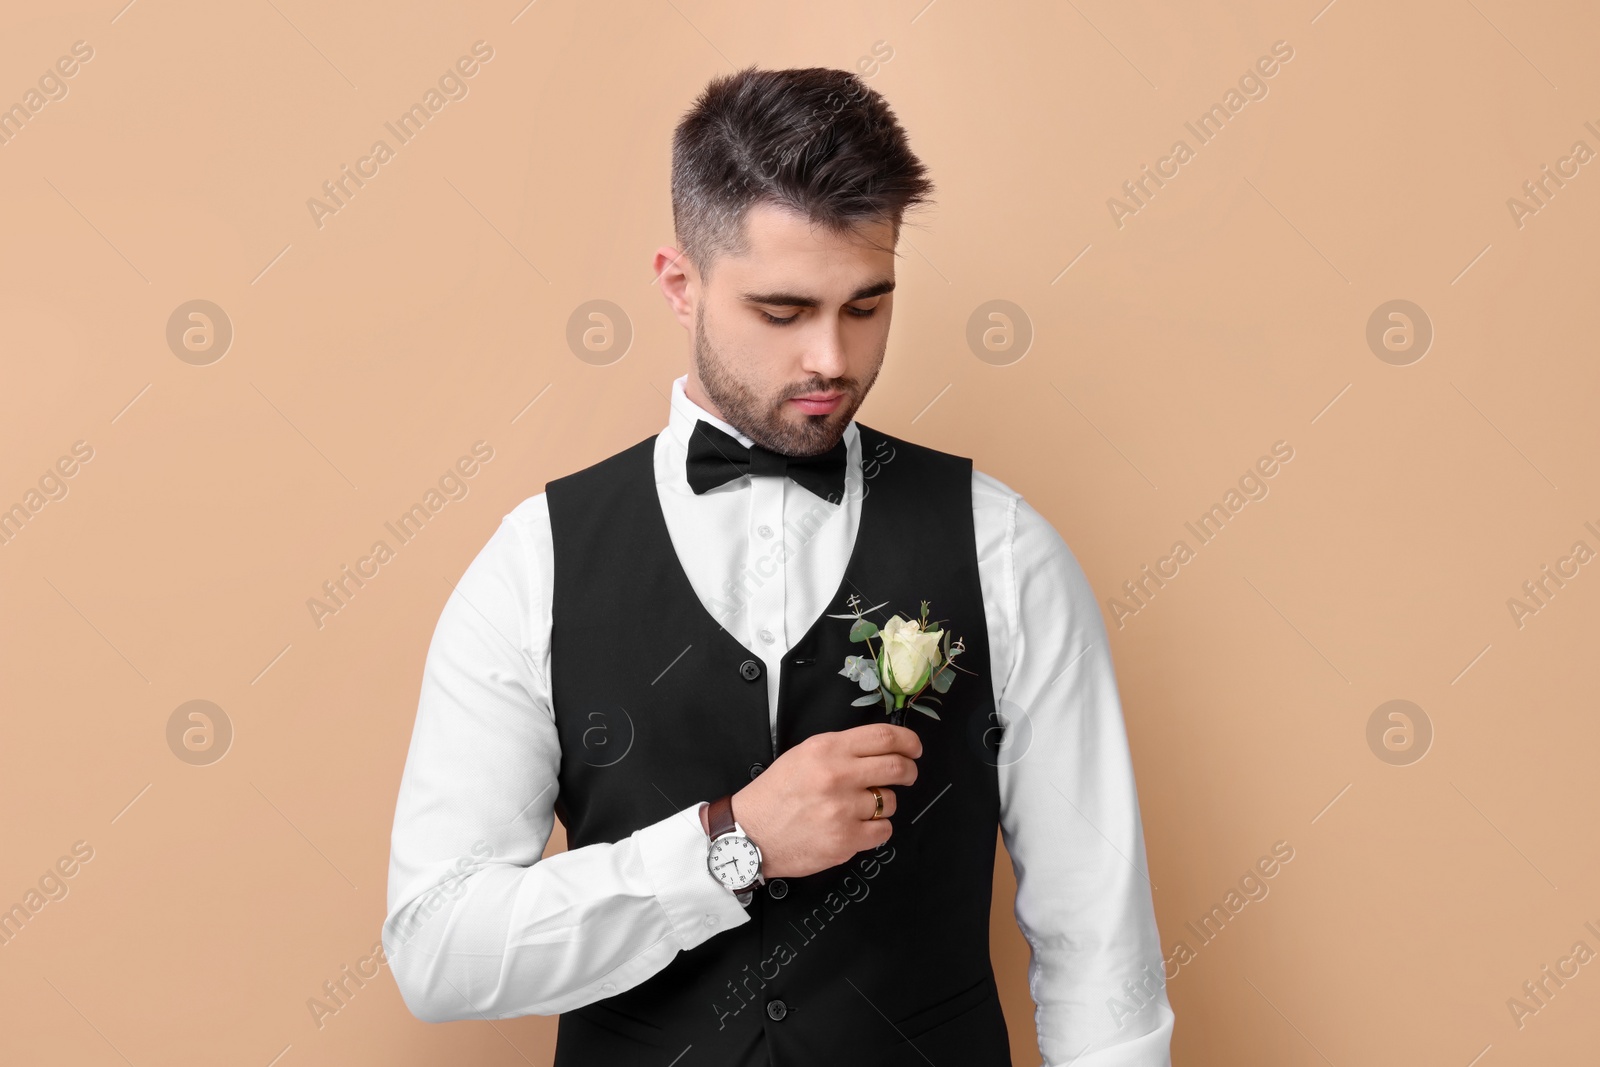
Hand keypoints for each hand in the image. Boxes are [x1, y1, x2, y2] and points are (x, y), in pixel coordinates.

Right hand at [706, 722, 920, 879]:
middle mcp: (837, 776)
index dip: (908, 740)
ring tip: (858, 807)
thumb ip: (841, 749)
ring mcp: (842, 810)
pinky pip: (883, 831)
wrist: (750, 833)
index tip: (914, 748)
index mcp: (826, 749)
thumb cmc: (775, 794)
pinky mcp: (845, 841)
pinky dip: (875, 829)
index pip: (883, 736)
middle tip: (906, 774)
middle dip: (909, 771)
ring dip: (883, 804)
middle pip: (897, 767)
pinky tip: (856, 826)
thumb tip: (882, 749)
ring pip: (890, 802)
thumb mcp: (803, 755)